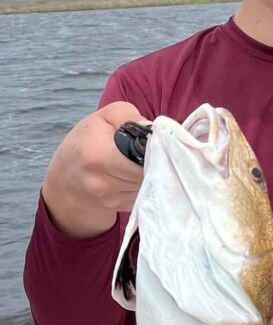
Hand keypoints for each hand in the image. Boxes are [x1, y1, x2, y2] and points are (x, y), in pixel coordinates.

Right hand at [41, 101, 145, 237]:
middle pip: (150, 172)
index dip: (155, 148)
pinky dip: (145, 184)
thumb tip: (154, 129)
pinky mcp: (121, 208)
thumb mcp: (103, 118)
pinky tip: (132, 175)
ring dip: (152, 173)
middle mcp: (103, 183)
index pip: (145, 156)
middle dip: (155, 160)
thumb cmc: (86, 141)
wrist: (65, 178)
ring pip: (151, 185)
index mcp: (98, 157)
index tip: (154, 141)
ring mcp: (111, 200)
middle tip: (146, 150)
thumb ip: (129, 116)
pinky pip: (147, 195)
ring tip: (136, 162)